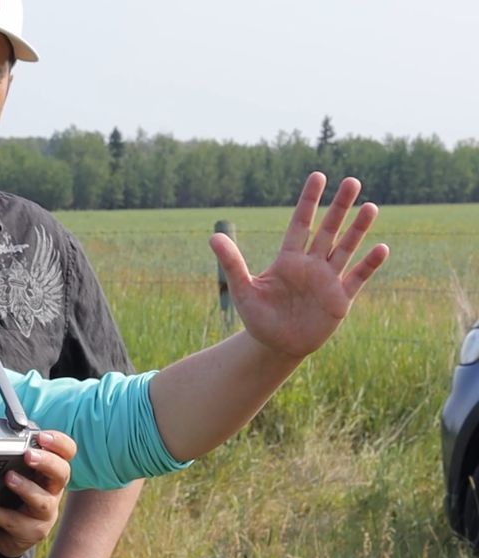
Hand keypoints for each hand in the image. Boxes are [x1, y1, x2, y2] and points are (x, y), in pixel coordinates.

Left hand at [0, 430, 76, 557]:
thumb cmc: (6, 491)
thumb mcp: (4, 464)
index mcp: (48, 469)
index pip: (67, 452)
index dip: (59, 443)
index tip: (42, 436)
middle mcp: (51, 489)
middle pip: (63, 473)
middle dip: (48, 462)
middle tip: (29, 455)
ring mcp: (43, 512)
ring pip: (42, 501)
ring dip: (26, 488)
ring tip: (8, 478)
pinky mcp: (30, 531)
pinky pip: (14, 522)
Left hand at [211, 172, 388, 358]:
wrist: (275, 346)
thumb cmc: (258, 317)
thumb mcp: (243, 289)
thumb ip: (232, 263)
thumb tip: (212, 236)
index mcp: (288, 259)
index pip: (300, 223)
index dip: (309, 201)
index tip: (318, 176)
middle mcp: (311, 265)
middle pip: (328, 230)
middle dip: (339, 207)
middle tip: (352, 181)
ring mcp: (327, 280)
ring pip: (345, 249)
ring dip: (358, 229)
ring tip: (370, 206)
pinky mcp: (339, 299)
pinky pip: (357, 278)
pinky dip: (368, 265)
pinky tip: (381, 248)